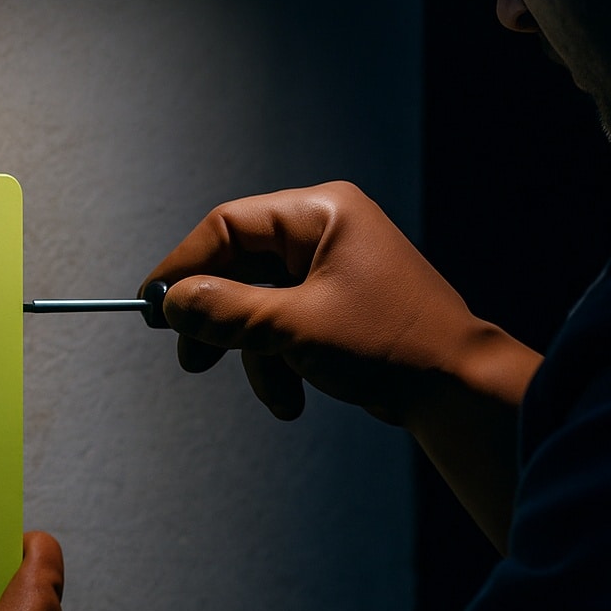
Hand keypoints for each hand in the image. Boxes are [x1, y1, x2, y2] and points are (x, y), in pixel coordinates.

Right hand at [145, 180, 536, 427]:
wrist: (458, 388)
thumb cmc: (388, 344)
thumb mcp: (295, 328)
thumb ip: (227, 312)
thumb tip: (172, 302)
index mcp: (321, 212)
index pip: (229, 225)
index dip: (185, 266)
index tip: (153, 305)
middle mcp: (326, 231)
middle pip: (241, 266)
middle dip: (220, 320)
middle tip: (191, 356)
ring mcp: (333, 269)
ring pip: (261, 303)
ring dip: (256, 354)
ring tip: (272, 392)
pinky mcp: (338, 306)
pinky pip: (286, 325)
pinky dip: (281, 363)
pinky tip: (293, 398)